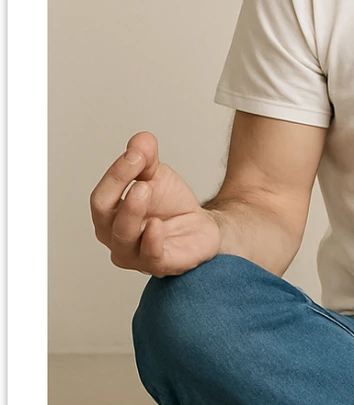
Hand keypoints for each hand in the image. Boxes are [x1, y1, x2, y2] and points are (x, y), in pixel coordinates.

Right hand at [90, 132, 221, 276]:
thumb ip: (146, 159)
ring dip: (132, 211)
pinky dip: (151, 240)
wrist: (200, 226)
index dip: (116, 174)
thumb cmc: (170, 206)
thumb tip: (140, 140)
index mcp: (110, 215)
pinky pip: (151, 257)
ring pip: (124, 238)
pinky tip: (157, 224)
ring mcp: (136, 255)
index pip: (101, 196)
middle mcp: (116, 237)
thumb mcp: (157, 175)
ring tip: (145, 188)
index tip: (136, 153)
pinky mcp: (161, 264)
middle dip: (118, 188)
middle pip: (105, 216)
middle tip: (137, 167)